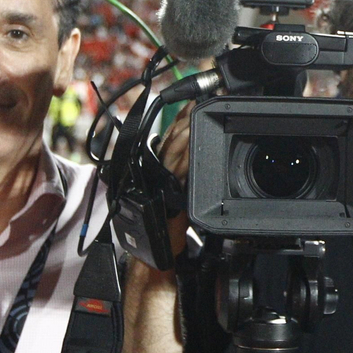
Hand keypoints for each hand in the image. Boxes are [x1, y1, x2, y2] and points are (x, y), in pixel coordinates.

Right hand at [154, 104, 192, 258]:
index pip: (168, 138)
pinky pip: (178, 172)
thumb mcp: (172, 194)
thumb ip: (179, 177)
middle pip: (169, 140)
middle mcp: (156, 174)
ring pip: (171, 152)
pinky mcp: (169, 195)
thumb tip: (191, 163)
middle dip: (182, 119)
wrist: (156, 252)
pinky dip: (186, 157)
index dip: (179, 118)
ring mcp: (161, 183)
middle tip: (197, 100)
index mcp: (157, 171)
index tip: (192, 100)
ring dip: (184, 132)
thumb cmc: (165, 226)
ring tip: (195, 114)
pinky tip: (195, 144)